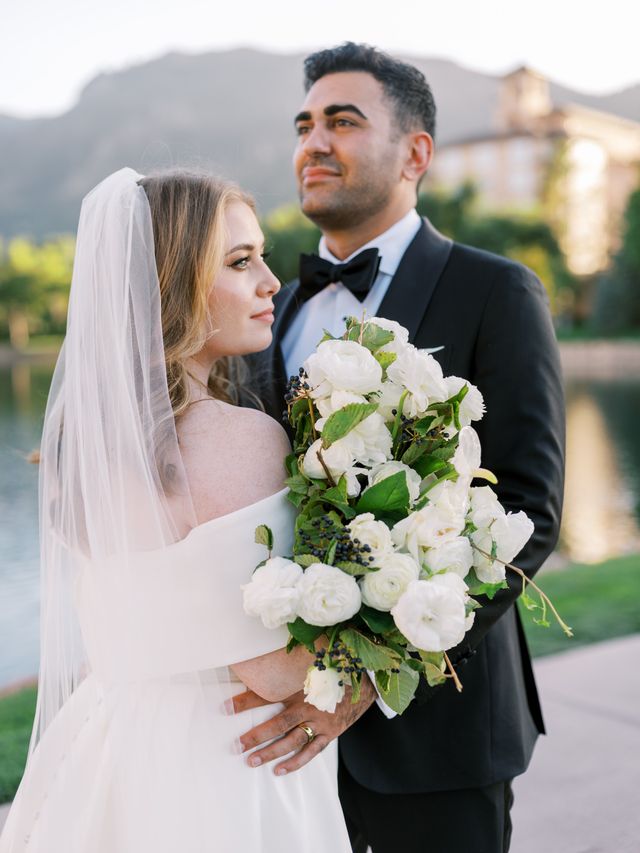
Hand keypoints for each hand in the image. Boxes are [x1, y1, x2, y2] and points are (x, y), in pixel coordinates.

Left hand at [230, 677, 376, 775]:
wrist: (364, 679)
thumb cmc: (333, 669)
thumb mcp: (308, 665)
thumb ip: (286, 666)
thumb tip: (260, 662)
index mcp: (301, 686)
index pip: (267, 695)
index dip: (245, 700)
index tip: (224, 707)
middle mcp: (310, 705)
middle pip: (278, 724)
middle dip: (256, 735)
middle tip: (236, 746)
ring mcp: (321, 722)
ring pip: (292, 741)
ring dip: (272, 752)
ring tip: (252, 761)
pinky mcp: (330, 733)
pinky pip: (311, 751)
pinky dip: (295, 762)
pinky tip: (279, 770)